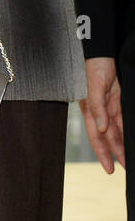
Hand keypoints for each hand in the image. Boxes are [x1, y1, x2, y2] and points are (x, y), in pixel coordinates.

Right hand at [80, 56, 124, 172]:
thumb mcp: (95, 86)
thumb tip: (102, 129)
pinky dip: (127, 130)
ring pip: (117, 130)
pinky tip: (131, 139)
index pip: (96, 136)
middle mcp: (99, 111)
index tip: (110, 169)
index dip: (103, 153)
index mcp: (89, 109)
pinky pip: (123, 119)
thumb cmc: (93, 66)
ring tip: (130, 159)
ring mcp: (108, 106)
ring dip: (123, 144)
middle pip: (108, 137)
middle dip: (116, 153)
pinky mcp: (117, 100)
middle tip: (126, 169)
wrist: (101, 52)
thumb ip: (97, 107)